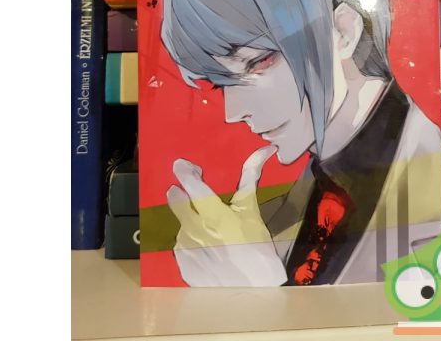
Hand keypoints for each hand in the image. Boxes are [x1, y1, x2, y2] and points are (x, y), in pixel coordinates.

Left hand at [166, 146, 287, 286]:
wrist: (253, 290)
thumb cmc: (257, 248)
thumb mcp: (251, 210)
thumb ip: (250, 178)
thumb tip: (264, 151)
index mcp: (216, 215)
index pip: (193, 187)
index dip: (184, 173)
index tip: (179, 165)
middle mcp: (197, 231)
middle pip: (177, 202)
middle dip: (179, 194)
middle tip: (185, 192)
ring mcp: (187, 250)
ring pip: (181, 225)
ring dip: (190, 222)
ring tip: (210, 231)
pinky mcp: (183, 266)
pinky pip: (182, 246)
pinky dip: (191, 242)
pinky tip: (207, 248)